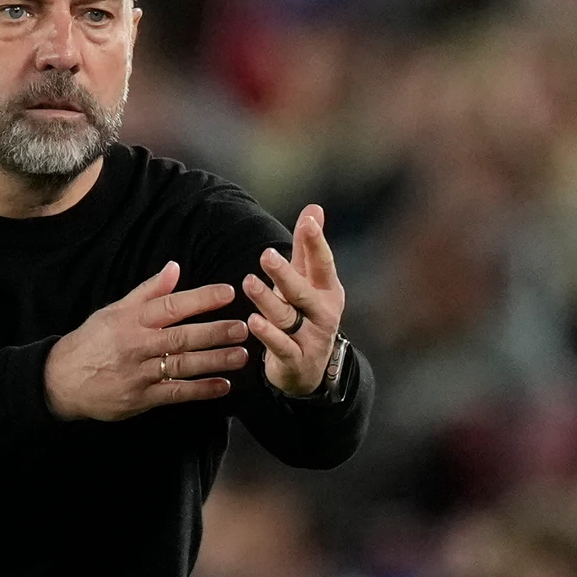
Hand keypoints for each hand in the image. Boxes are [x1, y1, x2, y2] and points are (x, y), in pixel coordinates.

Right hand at [44, 261, 248, 420]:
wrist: (61, 380)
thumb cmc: (93, 341)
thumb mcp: (114, 311)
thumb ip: (148, 291)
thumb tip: (174, 266)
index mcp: (132, 320)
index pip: (170, 305)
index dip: (200, 298)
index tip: (227, 293)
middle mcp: (137, 345)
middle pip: (181, 337)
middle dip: (215, 332)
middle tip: (243, 327)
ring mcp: (139, 373)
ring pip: (182, 366)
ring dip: (214, 361)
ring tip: (241, 355)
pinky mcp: (141, 398)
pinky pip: (175, 394)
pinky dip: (200, 390)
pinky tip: (222, 386)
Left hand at [243, 204, 346, 395]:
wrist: (311, 368)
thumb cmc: (306, 314)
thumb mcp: (310, 281)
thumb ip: (308, 247)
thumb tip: (315, 207)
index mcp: (327, 290)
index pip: (323, 263)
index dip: (316, 243)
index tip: (308, 222)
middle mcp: (323, 313)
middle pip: (302, 291)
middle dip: (285, 273)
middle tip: (266, 255)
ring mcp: (311, 337)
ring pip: (287, 317)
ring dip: (267, 300)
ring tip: (249, 282)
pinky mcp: (296, 359)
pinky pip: (281, 346)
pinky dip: (268, 335)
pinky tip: (253, 322)